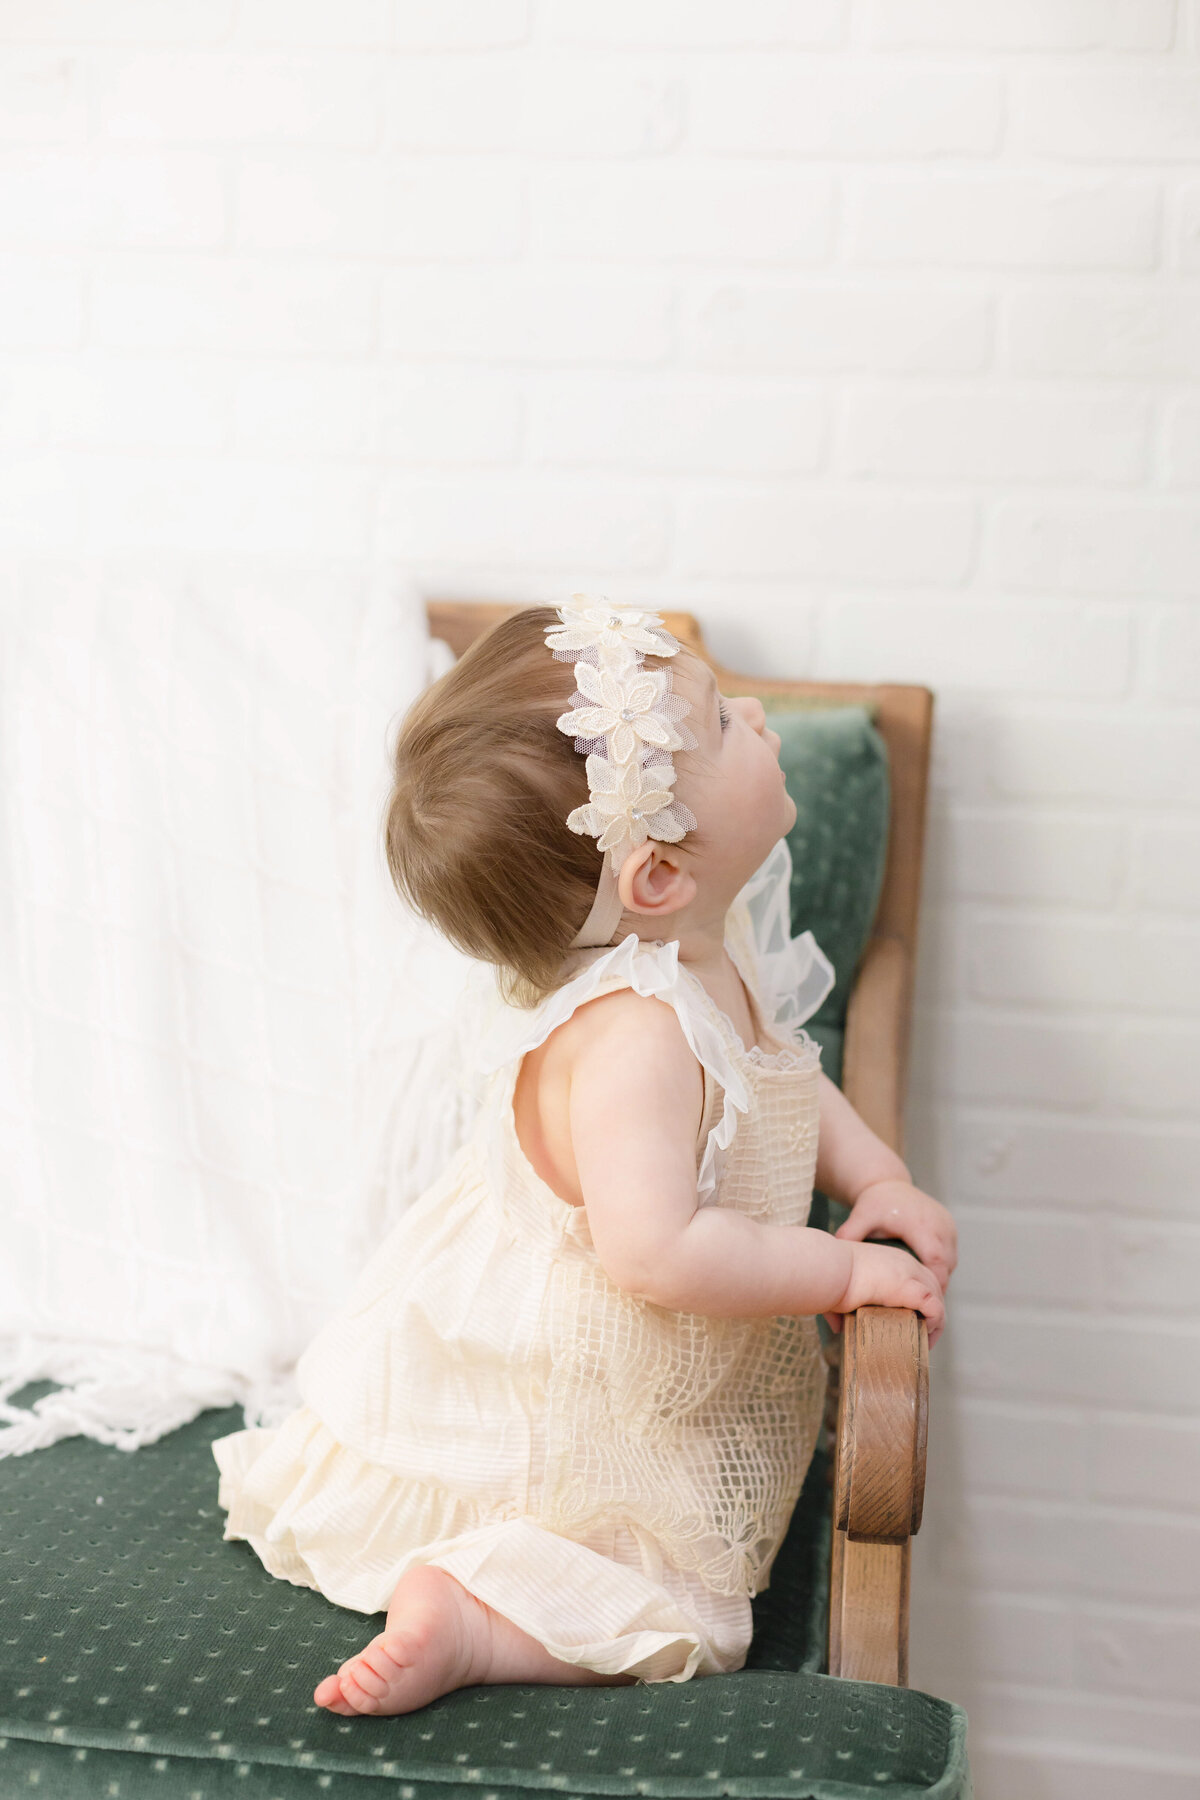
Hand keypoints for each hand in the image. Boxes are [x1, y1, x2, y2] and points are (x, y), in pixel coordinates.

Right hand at [821, 1240, 945, 1347]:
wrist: (828, 1268)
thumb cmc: (829, 1278)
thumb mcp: (840, 1292)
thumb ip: (840, 1310)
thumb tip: (837, 1329)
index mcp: (891, 1260)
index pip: (917, 1278)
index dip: (919, 1301)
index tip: (911, 1320)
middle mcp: (905, 1263)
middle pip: (933, 1288)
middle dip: (931, 1312)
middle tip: (921, 1334)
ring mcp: (910, 1274)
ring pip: (938, 1299)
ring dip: (935, 1322)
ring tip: (925, 1341)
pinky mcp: (911, 1289)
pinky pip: (935, 1309)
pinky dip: (934, 1323)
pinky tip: (924, 1335)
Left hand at [832, 1178, 956, 1297]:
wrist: (889, 1183)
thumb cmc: (874, 1203)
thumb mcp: (861, 1218)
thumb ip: (849, 1235)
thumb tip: (833, 1258)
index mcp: (919, 1224)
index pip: (935, 1259)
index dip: (933, 1282)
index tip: (923, 1302)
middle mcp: (937, 1223)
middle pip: (947, 1263)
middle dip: (937, 1285)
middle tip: (925, 1307)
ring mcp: (946, 1223)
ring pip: (951, 1260)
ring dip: (940, 1276)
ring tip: (924, 1296)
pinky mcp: (949, 1225)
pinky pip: (950, 1252)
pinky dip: (942, 1265)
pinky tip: (926, 1278)